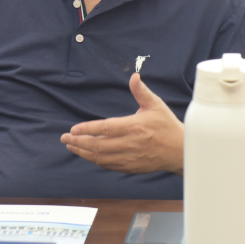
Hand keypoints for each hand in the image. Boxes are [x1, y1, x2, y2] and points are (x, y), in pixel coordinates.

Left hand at [60, 74, 183, 174]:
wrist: (180, 151)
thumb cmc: (167, 126)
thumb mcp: (155, 105)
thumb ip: (141, 91)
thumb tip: (134, 76)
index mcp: (133, 127)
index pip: (105, 128)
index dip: (87, 129)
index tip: (73, 129)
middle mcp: (129, 144)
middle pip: (98, 145)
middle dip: (78, 142)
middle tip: (64, 138)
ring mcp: (129, 157)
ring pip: (100, 157)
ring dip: (83, 152)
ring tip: (71, 145)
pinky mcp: (131, 167)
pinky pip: (108, 165)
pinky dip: (95, 160)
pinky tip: (87, 154)